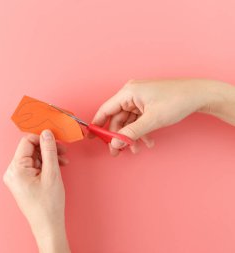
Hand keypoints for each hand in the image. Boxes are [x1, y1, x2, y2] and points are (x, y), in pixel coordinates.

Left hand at [4, 130, 70, 252]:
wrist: (47, 225)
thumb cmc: (48, 204)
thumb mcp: (52, 173)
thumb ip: (49, 150)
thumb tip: (47, 133)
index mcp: (16, 169)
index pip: (26, 142)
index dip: (42, 138)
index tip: (56, 139)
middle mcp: (12, 171)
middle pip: (30, 149)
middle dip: (48, 149)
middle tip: (63, 151)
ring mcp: (16, 177)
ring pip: (34, 157)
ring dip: (49, 157)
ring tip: (63, 162)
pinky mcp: (22, 181)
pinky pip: (33, 166)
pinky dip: (45, 165)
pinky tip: (57, 167)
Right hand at [90, 78, 233, 155]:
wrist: (199, 95)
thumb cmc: (177, 101)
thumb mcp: (152, 120)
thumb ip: (131, 133)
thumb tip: (115, 144)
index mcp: (128, 92)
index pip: (106, 110)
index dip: (97, 124)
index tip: (91, 137)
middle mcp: (131, 94)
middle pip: (116, 118)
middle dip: (118, 136)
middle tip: (117, 152)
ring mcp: (139, 99)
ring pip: (128, 122)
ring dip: (131, 136)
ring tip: (137, 149)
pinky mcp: (146, 104)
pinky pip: (137, 120)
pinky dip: (141, 132)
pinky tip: (148, 142)